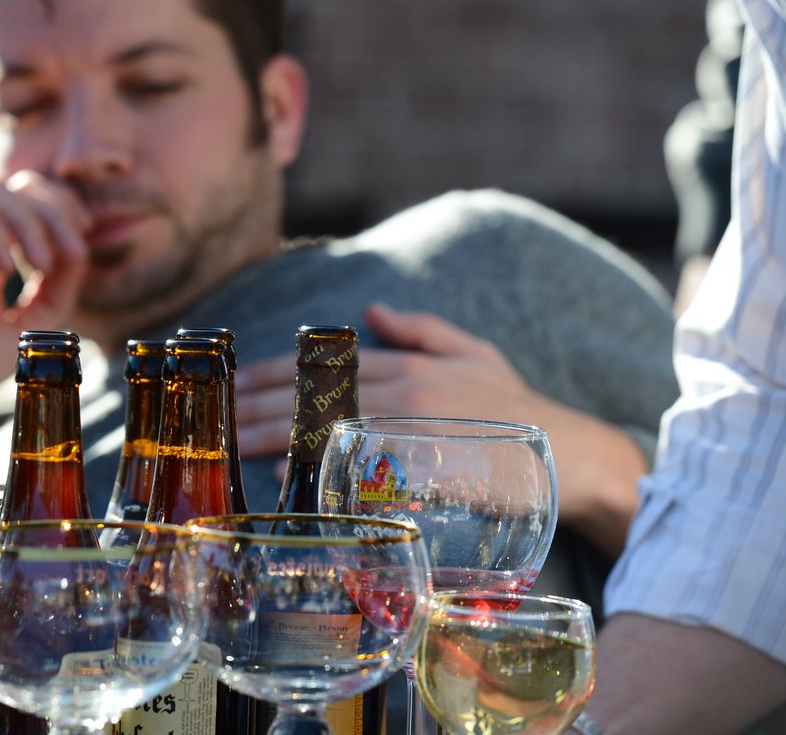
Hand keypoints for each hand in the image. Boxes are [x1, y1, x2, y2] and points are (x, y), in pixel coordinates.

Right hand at [0, 171, 91, 449]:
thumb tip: (80, 252)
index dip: (61, 209)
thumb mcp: (24, 329)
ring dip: (28, 221)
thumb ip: (55, 292)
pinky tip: (3, 269)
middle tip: (71, 250)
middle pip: (15, 186)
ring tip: (42, 265)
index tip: (84, 238)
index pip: (29, 201)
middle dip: (53, 210)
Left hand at [233, 304, 546, 469]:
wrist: (570, 454)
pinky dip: (318, 470)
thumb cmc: (517, 408)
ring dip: (273, 436)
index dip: (272, 375)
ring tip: (231, 443)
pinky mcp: (423, 465)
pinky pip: (358, 466)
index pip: (321, 365)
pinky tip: (284, 476)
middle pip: (313, 396)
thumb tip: (373, 309)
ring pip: (325, 427)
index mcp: (407, 362)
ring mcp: (412, 426)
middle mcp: (403, 388)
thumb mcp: (475, 353)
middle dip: (257, 407)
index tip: (232, 385)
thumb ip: (422, 329)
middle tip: (215, 419)